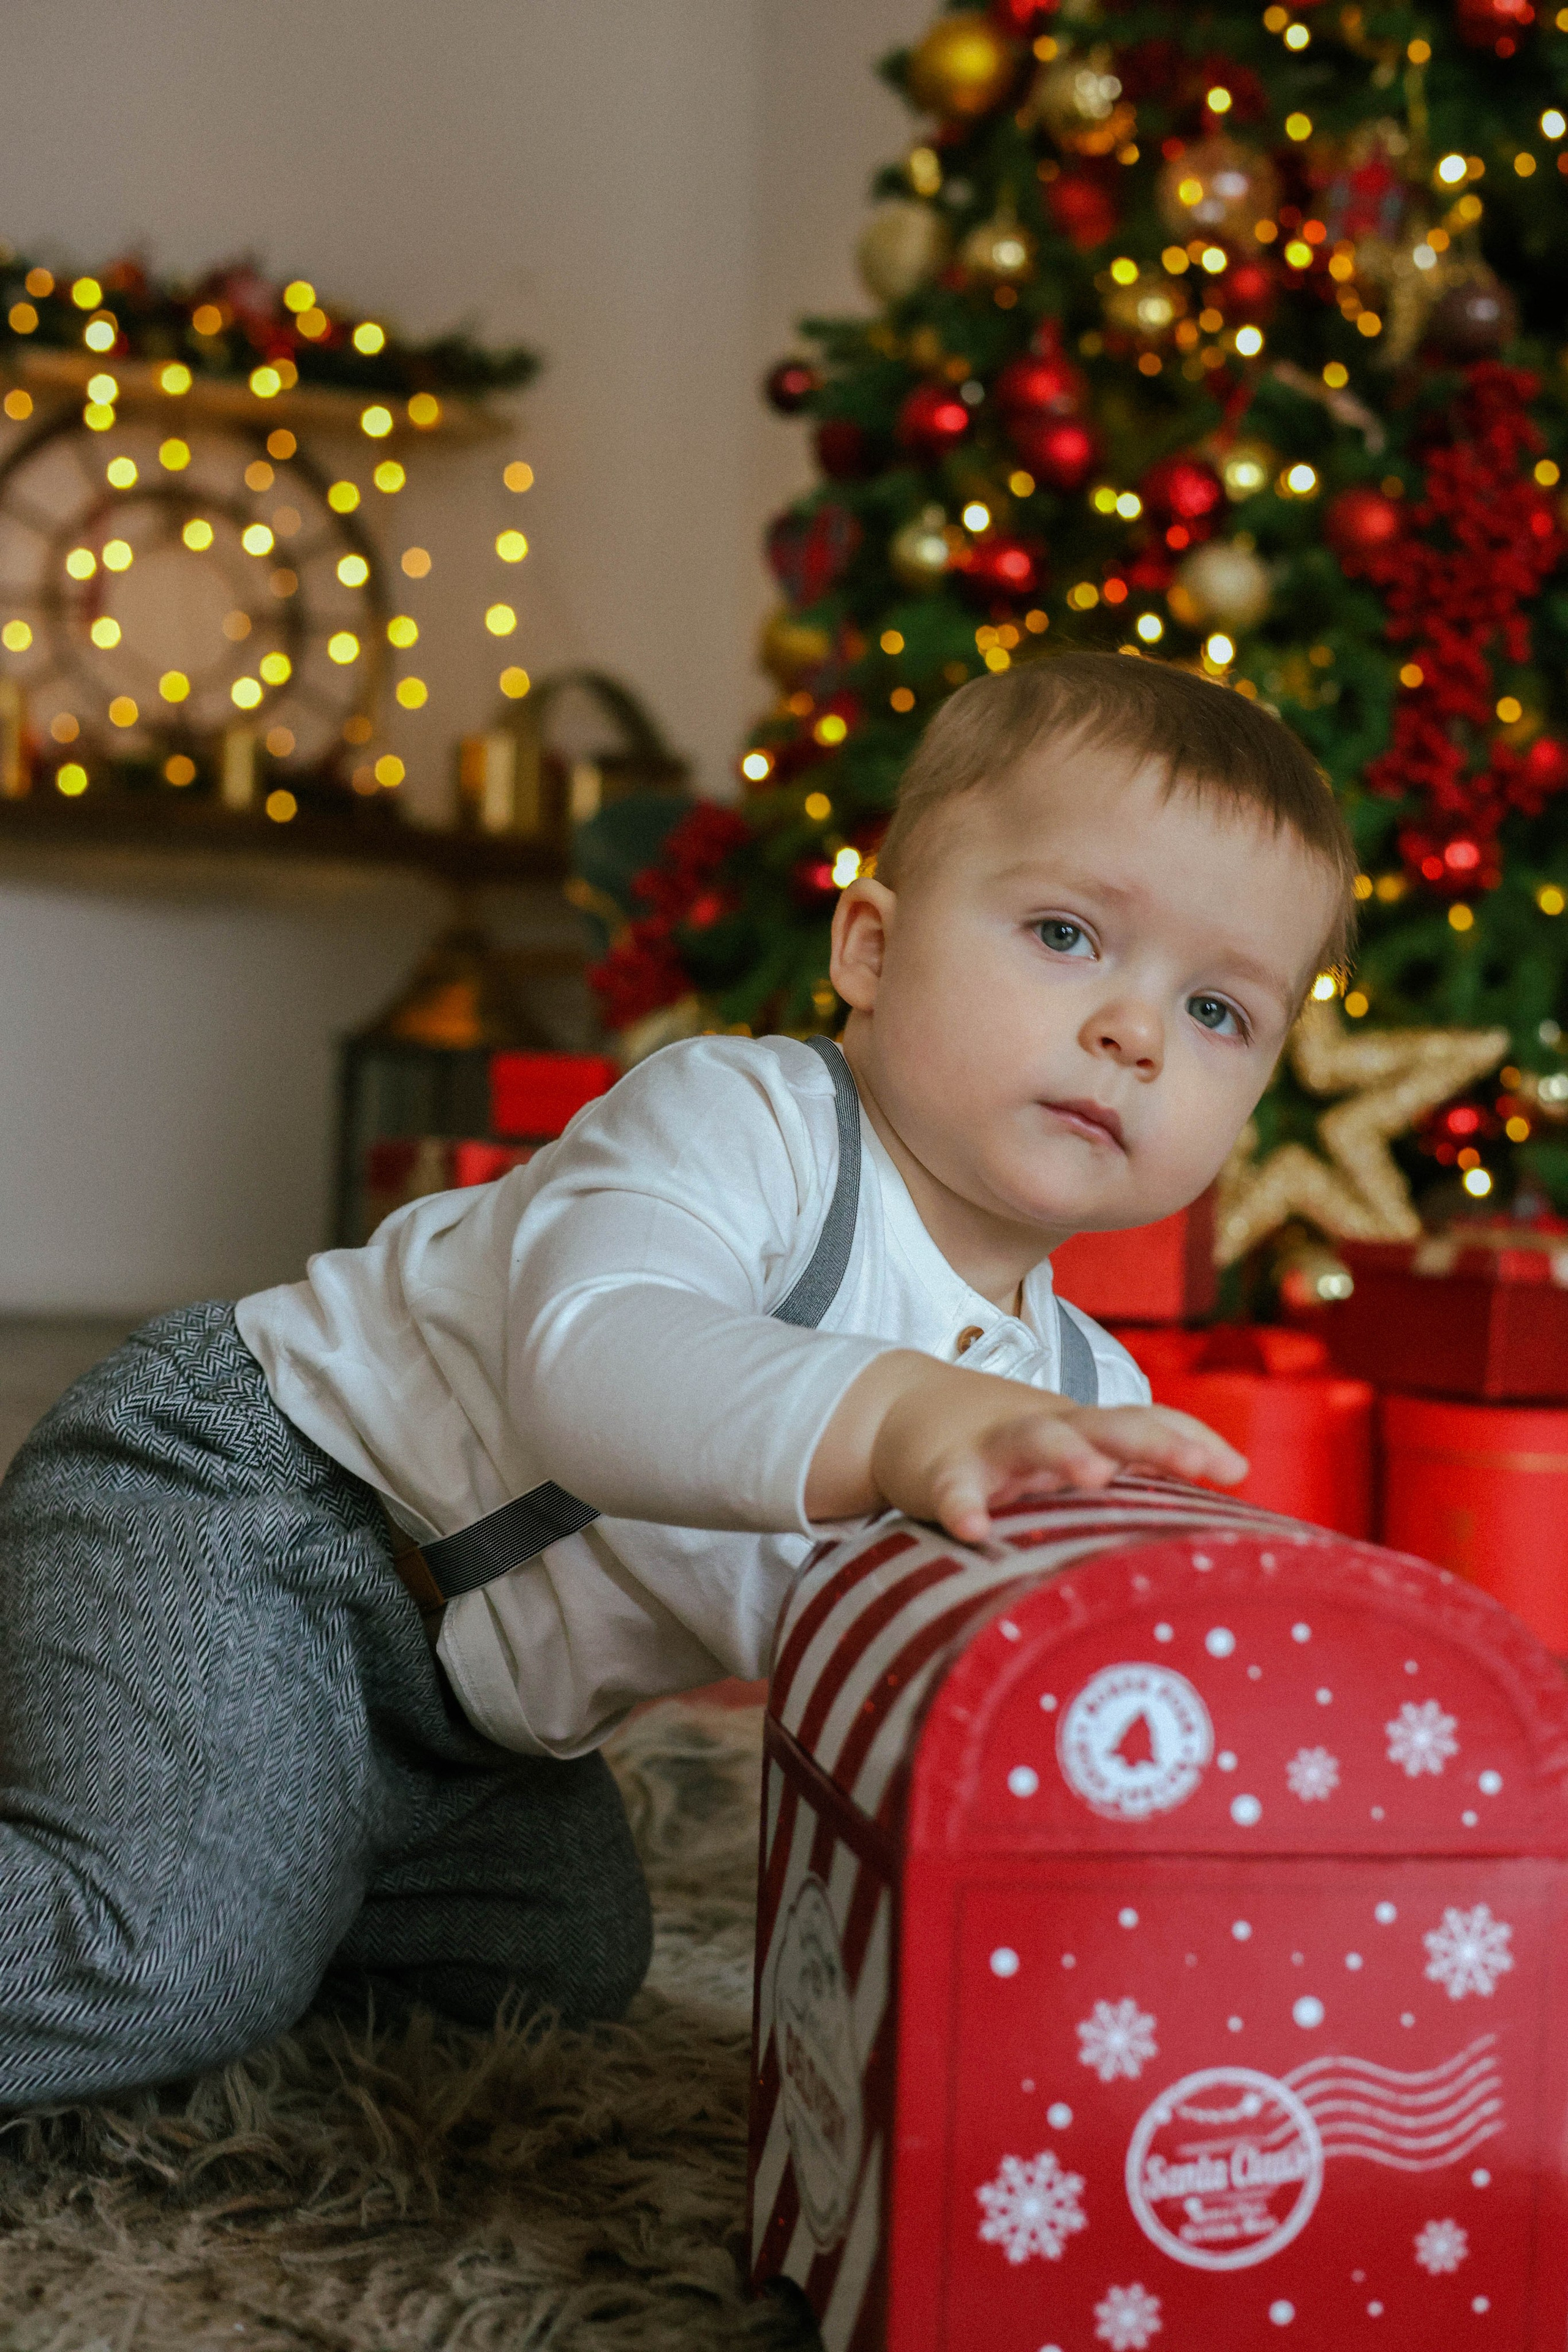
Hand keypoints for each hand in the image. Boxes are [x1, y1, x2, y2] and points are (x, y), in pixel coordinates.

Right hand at [807, 1351, 1246, 1544]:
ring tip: (1095, 1474)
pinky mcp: (942, 1471)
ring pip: (1035, 1440)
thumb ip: (1152, 1449)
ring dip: (1067, 1452)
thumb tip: (1241, 1469)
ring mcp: (995, 1448)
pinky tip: (974, 1528)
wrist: (906, 1410)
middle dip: (1149, 1440)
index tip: (1234, 1472)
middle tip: (1194, 1465)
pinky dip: (963, 1503)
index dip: (1187, 1440)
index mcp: (1085, 1430)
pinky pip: (955, 1488)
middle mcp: (1048, 1431)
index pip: (1145, 1424)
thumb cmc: (1015, 1441)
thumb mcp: (1082, 1439)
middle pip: (1104, 1424)